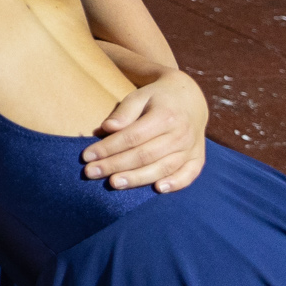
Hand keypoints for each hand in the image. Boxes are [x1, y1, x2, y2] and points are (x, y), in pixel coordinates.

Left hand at [83, 67, 208, 191]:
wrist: (189, 97)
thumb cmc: (157, 98)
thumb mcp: (139, 96)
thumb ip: (124, 112)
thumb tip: (107, 129)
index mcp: (165, 115)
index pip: (132, 136)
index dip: (108, 148)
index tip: (86, 156)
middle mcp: (181, 134)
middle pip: (145, 155)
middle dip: (115, 166)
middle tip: (91, 173)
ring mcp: (192, 147)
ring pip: (164, 168)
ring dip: (138, 179)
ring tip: (113, 183)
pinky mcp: (198, 158)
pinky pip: (189, 174)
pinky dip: (175, 184)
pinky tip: (157, 189)